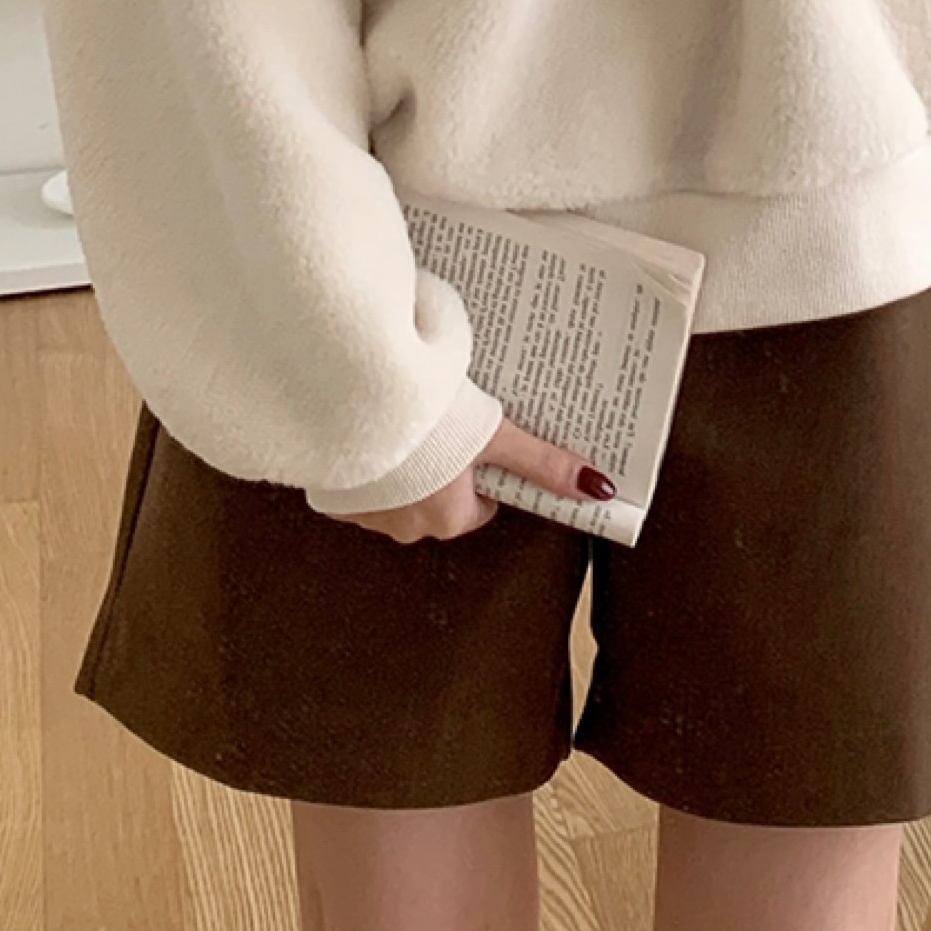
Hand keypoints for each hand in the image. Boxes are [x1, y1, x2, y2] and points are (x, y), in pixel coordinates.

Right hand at [312, 408, 615, 544]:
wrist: (355, 401)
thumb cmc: (430, 423)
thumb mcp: (495, 435)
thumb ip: (544, 462)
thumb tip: (597, 489)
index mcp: (447, 520)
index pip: (477, 508)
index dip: (483, 474)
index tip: (478, 442)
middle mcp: (405, 529)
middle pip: (437, 502)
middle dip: (442, 469)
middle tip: (445, 423)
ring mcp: (364, 514)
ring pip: (395, 493)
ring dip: (402, 465)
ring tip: (408, 420)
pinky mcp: (333, 493)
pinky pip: (358, 482)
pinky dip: (367, 461)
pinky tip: (371, 428)